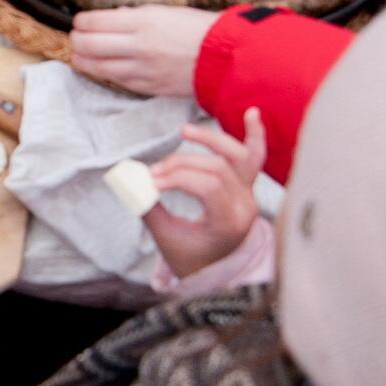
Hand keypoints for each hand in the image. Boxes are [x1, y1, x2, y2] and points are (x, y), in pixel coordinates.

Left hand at [69, 5, 215, 97]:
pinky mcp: (148, 87)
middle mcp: (138, 46)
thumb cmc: (200, 29)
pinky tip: (102, 69)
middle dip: (77, 41)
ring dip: (84, 60)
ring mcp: (142, 69)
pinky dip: (106, 74)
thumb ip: (136, 17)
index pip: (95, 22)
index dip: (82, 22)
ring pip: (98, 67)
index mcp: (143, 22)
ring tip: (79, 56)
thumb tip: (113, 18)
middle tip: (76, 38)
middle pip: (89, 45)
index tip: (80, 22)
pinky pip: (118, 81)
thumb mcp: (167, 12)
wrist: (226, 58)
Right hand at [143, 112, 268, 278]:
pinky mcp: (248, 185)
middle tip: (152, 172)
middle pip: (215, 169)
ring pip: (237, 156)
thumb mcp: (167, 239)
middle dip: (180, 165)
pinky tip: (251, 112)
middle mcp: (246, 206)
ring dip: (210, 140)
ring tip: (183, 131)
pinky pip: (256, 156)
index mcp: (230, 224)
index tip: (149, 183)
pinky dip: (255, 134)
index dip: (176, 178)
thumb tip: (129, 180)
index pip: (206, 186)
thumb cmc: (191, 258)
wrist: (219, 272)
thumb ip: (149, 209)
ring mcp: (250, 194)